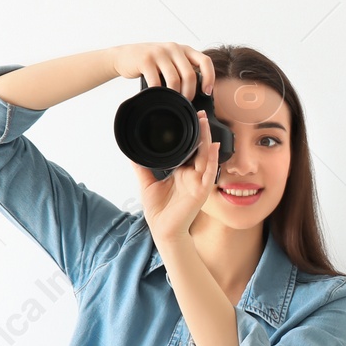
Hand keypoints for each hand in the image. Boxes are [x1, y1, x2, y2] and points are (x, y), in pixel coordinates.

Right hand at [110, 41, 214, 99]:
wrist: (124, 55)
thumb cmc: (151, 62)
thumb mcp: (171, 60)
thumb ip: (184, 69)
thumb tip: (201, 91)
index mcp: (184, 49)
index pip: (205, 61)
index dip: (209, 78)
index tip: (207, 92)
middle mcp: (173, 48)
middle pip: (190, 75)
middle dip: (189, 93)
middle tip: (186, 102)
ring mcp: (159, 53)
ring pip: (174, 80)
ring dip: (175, 95)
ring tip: (173, 101)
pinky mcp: (145, 60)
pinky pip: (157, 81)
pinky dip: (159, 92)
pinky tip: (158, 96)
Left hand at [129, 110, 220, 241]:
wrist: (163, 231)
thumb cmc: (159, 211)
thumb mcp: (147, 184)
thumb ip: (142, 168)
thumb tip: (132, 153)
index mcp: (182, 173)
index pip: (189, 150)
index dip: (191, 135)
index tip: (188, 119)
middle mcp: (192, 176)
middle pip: (199, 150)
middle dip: (201, 132)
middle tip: (199, 114)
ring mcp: (199, 183)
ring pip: (206, 156)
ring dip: (207, 139)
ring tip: (204, 123)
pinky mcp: (202, 191)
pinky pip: (210, 172)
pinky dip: (213, 159)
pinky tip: (214, 146)